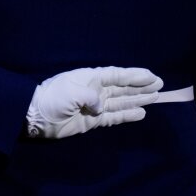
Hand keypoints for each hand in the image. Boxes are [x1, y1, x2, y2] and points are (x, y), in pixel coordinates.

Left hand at [25, 66, 163, 138]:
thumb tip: (101, 107)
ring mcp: (95, 105)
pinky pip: (114, 116)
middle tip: (160, 86)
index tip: (152, 76)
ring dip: (137, 100)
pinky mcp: (93, 120)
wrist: (35, 116)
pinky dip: (127, 115)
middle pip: (123, 87)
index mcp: (90, 78)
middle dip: (140, 87)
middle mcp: (95, 90)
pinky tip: (141, 113)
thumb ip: (91, 97)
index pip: (117, 75)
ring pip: (121, 101)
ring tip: (155, 98)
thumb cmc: (53, 99)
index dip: (135, 75)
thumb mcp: (71, 92)